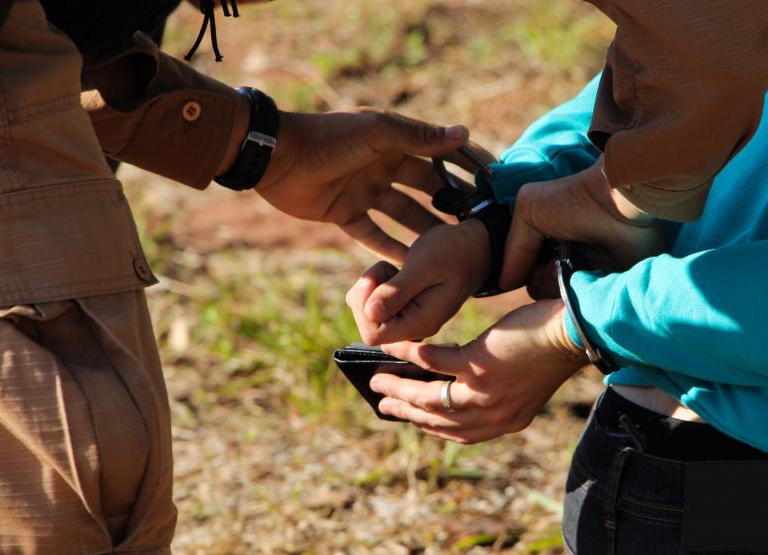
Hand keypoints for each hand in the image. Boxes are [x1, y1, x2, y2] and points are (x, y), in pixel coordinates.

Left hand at [255, 109, 469, 262]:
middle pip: (424, 188)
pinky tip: (412, 266)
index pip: (437, 153)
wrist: (276, 157)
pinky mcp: (345, 213)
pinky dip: (390, 249)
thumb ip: (420, 137)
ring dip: (424, 231)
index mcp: (394, 142)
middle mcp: (383, 165)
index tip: (491, 184)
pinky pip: (373, 234)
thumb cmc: (328, 138)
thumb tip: (464, 133)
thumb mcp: (378, 133)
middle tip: (476, 228)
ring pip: (403, 214)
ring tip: (451, 253)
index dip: (463, 167)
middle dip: (449, 205)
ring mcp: (364, 190)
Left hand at [346, 219, 489, 344]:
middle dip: (365, 296)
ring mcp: (411, 320)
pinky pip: (376, 307)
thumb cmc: (453, 252)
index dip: (364, 307)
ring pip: (369, 316)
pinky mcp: (406, 310)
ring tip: (393, 270)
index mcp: (421, 322)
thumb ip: (398, 291)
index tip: (378, 278)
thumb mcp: (424, 265)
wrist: (474, 248)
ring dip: (370, 290)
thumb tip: (370, 313)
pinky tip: (393, 273)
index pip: (373, 333)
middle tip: (385, 270)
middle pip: (368, 327)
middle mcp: (416, 328)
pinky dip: (374, 288)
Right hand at [371, 299, 588, 443]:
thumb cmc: (547, 347)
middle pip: (436, 418)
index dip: (427, 426)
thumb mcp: (519, 382)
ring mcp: (485, 392)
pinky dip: (411, 353)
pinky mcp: (480, 364)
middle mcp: (493, 415)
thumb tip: (448, 380)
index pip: (456, 433)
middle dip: (404, 410)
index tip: (406, 418)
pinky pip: (434, 360)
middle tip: (381, 403)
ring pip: (429, 396)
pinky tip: (396, 348)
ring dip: (399, 387)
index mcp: (503, 422)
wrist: (573, 332)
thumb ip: (489, 389)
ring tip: (378, 378)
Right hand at [500, 156, 663, 289]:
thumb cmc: (574, 202)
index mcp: (544, 239)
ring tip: (575, 265)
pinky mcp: (602, 285)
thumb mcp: (529, 211)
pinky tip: (588, 277)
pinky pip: (581, 305)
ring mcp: (582, 273)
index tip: (533, 259)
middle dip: (543, 276)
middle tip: (557, 260)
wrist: (621, 204)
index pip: (521, 269)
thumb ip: (512, 249)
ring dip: (561, 285)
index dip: (522, 270)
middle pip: (537, 287)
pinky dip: (580, 295)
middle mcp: (561, 257)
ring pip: (556, 298)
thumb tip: (505, 283)